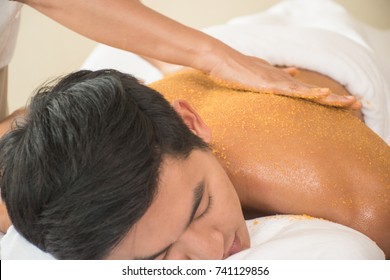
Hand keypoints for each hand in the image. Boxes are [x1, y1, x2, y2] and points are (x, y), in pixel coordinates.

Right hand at [207, 52, 360, 109]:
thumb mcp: (260, 71)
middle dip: (335, 99)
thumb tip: (294, 71)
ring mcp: (276, 81)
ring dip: (329, 97)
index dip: (324, 97)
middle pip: (313, 91)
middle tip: (356, 104)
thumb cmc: (237, 67)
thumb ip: (278, 73)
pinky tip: (322, 93)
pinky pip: (290, 90)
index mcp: (281, 80)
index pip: (307, 90)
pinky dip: (308, 92)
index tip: (341, 103)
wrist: (221, 59)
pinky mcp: (267, 83)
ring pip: (307, 91)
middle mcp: (283, 79)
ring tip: (349, 102)